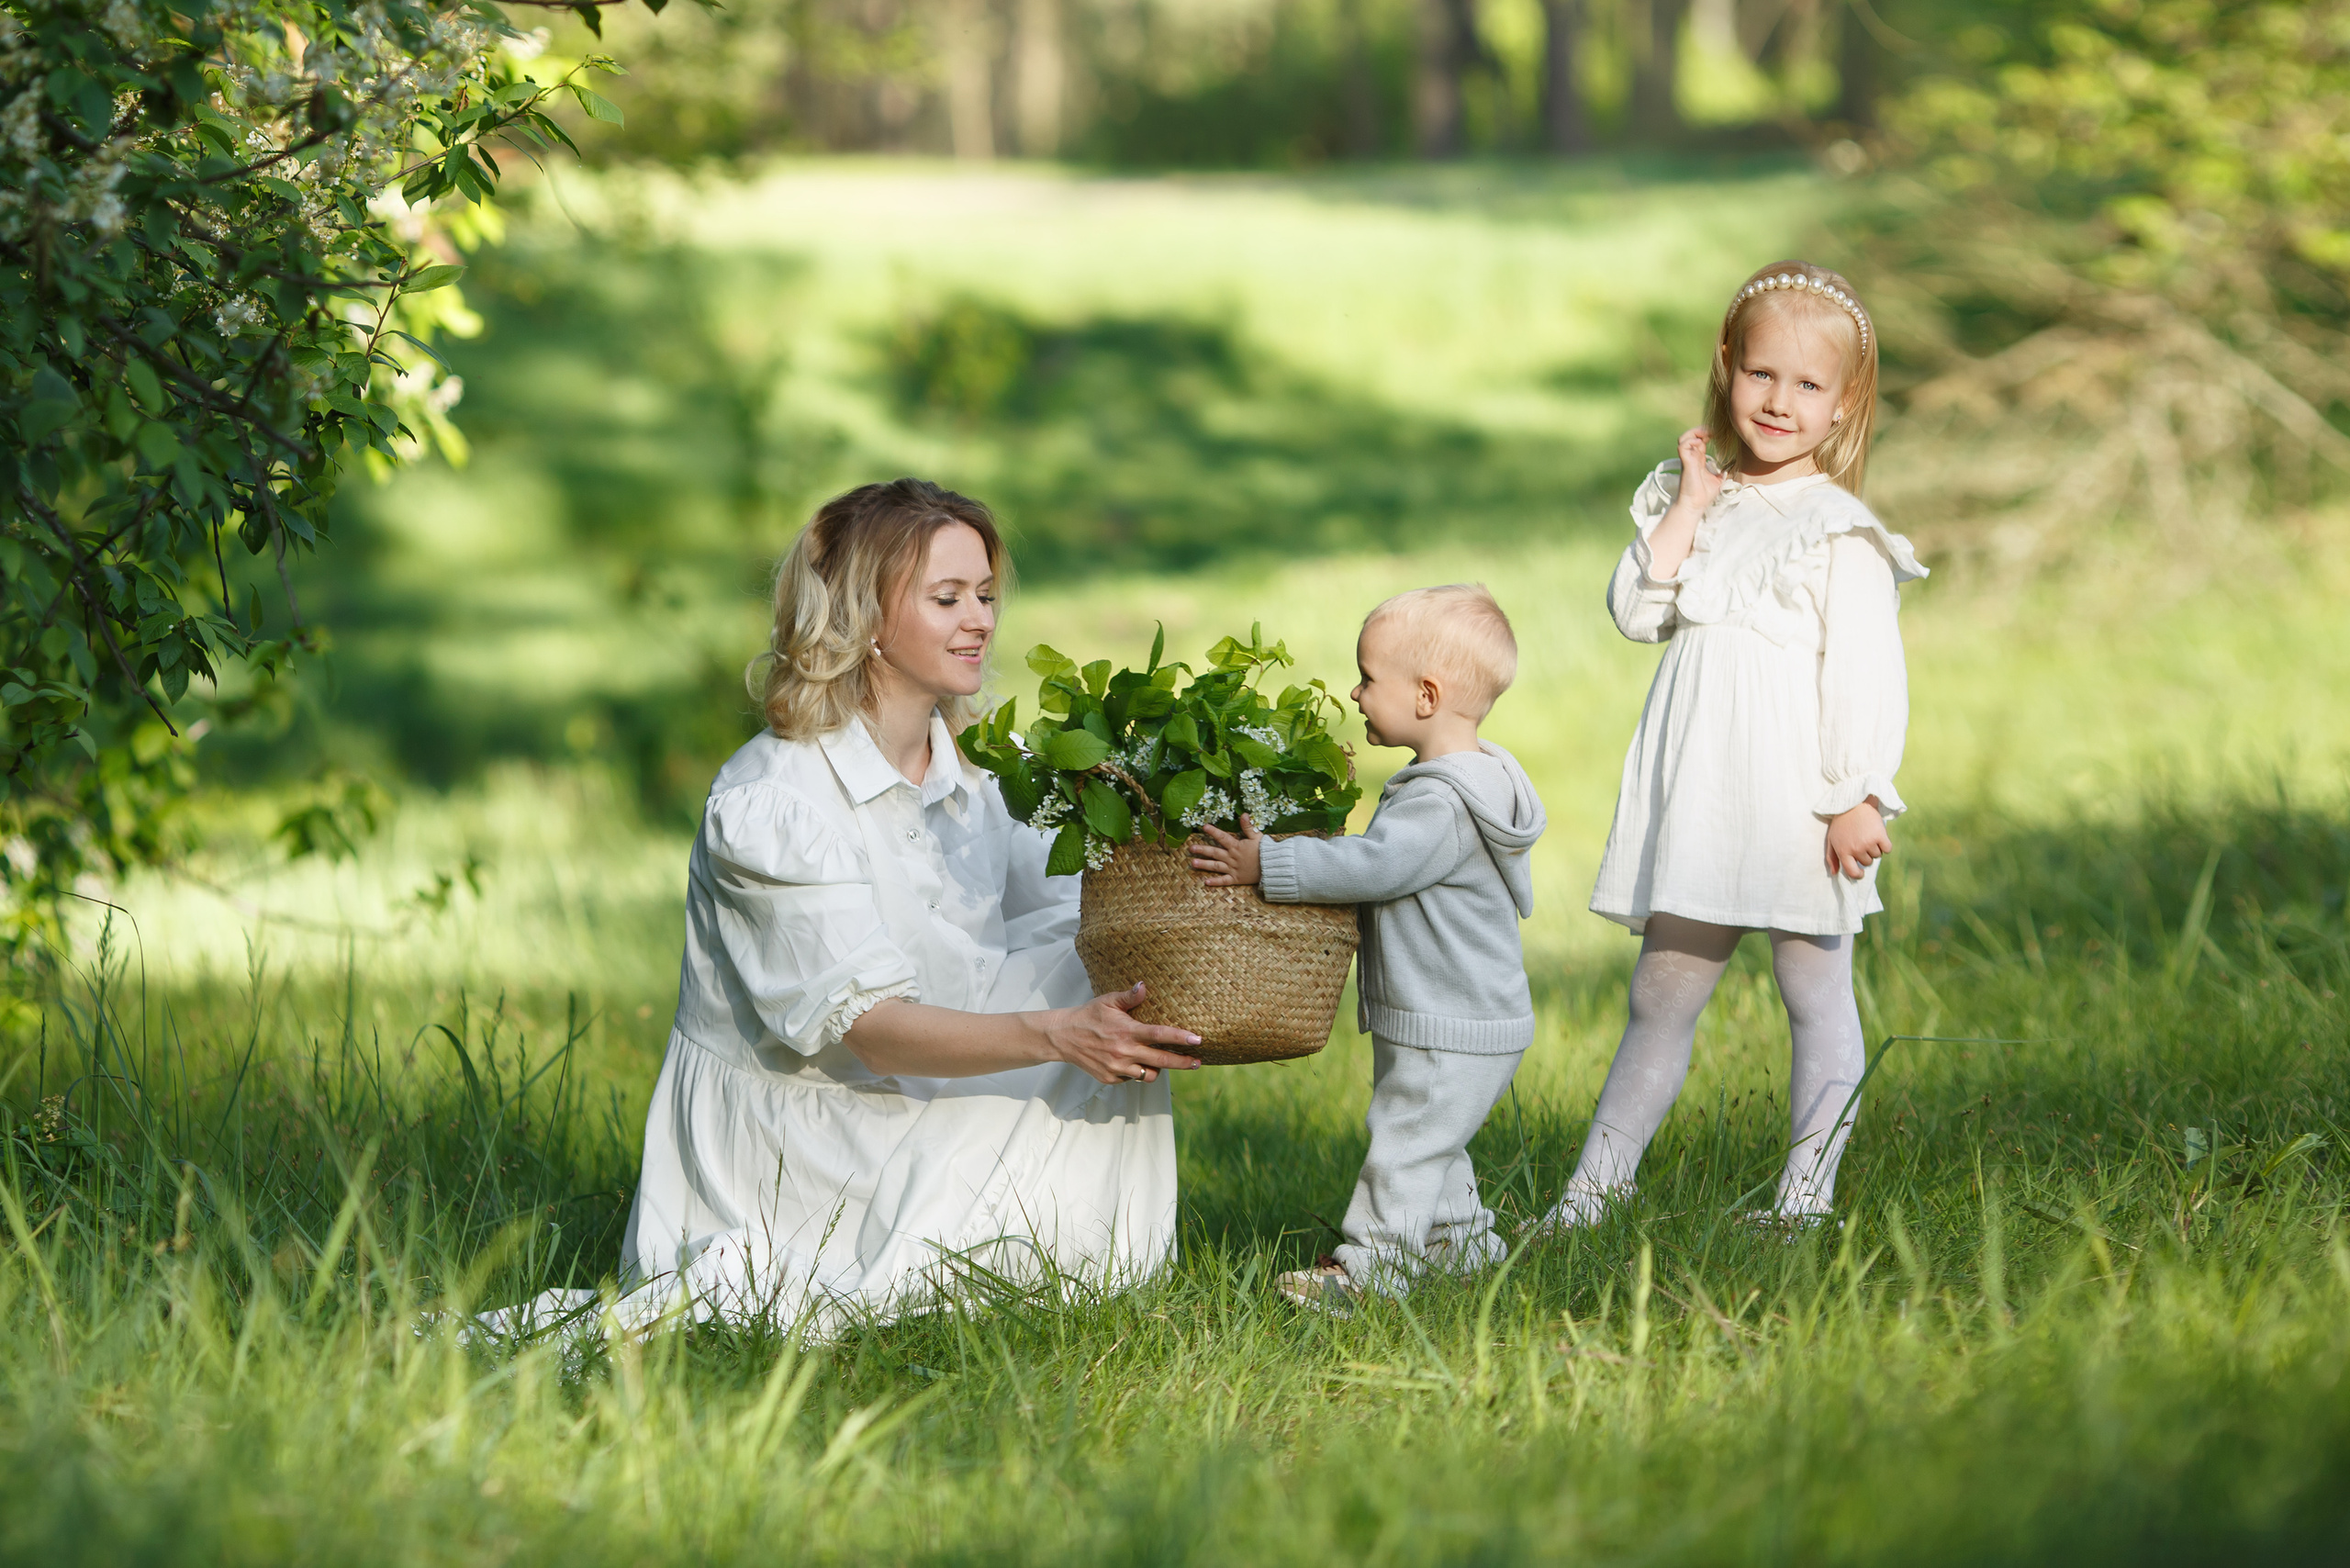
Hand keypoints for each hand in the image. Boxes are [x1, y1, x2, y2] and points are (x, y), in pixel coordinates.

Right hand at [1039, 984, 1202, 1084]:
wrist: (1062, 1037)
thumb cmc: (1088, 1016)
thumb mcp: (1107, 1001)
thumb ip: (1129, 997)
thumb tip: (1144, 986)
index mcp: (1127, 1031)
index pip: (1160, 1034)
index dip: (1181, 1038)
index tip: (1197, 1040)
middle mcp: (1124, 1051)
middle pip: (1162, 1061)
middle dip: (1183, 1063)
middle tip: (1197, 1062)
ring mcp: (1117, 1067)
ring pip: (1149, 1075)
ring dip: (1158, 1069)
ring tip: (1160, 1061)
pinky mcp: (1110, 1078)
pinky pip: (1131, 1078)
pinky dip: (1136, 1071)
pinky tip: (1133, 1061)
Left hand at [1188, 816, 1263, 886]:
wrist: (1272, 867)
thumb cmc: (1266, 851)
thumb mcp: (1258, 836)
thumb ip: (1249, 826)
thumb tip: (1244, 814)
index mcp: (1236, 846)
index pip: (1222, 838)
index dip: (1213, 832)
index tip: (1204, 827)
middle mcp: (1232, 858)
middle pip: (1214, 853)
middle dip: (1202, 850)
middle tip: (1191, 848)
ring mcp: (1233, 869)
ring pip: (1216, 866)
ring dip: (1204, 864)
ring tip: (1193, 863)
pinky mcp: (1236, 878)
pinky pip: (1224, 881)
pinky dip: (1215, 882)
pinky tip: (1206, 882)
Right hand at [1674, 426, 1726, 513]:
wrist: (1695, 505)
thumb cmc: (1704, 495)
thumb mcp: (1718, 480)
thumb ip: (1722, 472)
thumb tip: (1730, 468)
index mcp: (1698, 459)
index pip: (1700, 440)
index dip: (1708, 433)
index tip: (1718, 434)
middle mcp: (1692, 457)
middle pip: (1690, 435)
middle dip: (1702, 429)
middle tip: (1714, 432)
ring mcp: (1687, 459)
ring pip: (1683, 437)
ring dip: (1695, 432)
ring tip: (1706, 434)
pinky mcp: (1685, 463)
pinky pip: (1683, 446)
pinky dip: (1691, 441)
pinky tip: (1701, 444)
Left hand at [1824, 800, 1890, 880]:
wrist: (1853, 803)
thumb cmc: (1841, 823)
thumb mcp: (1831, 839)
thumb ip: (1832, 857)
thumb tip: (1835, 873)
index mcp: (1843, 851)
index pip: (1853, 872)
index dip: (1858, 875)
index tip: (1861, 872)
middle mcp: (1855, 849)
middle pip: (1867, 862)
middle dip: (1866, 854)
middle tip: (1861, 840)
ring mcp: (1868, 842)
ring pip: (1877, 855)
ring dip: (1875, 847)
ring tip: (1868, 834)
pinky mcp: (1880, 835)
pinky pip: (1887, 849)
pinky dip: (1885, 844)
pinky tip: (1878, 835)